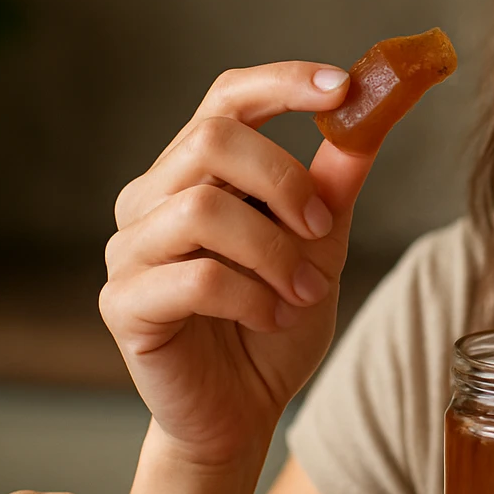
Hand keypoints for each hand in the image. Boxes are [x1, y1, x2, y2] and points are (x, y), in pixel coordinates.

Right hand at [98, 62, 369, 466]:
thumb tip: (370, 113)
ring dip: (274, 252)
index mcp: (195, 171)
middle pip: (211, 139)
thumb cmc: (274, 321)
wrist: (243, 411)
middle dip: (285, 181)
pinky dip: (251, 298)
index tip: (345, 87)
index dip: (283, 82)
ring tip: (303, 292)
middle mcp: (151, 198)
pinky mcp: (123, 303)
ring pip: (202, 208)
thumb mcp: (320, 246)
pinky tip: (272, 318)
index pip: (226, 97)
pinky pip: (195, 278)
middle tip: (322, 231)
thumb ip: (334, 183)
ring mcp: (130, 249)